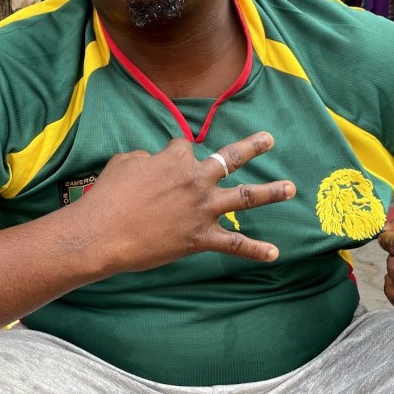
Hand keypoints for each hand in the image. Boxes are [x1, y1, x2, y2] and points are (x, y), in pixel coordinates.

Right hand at [74, 133, 294, 274]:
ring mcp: (202, 208)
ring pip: (244, 197)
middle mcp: (196, 179)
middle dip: (252, 147)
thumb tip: (154, 162)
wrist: (102, 234)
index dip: (176, 156)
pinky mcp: (201, 237)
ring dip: (270, 192)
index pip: (185, 148)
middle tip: (269, 140)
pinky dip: (256, 250)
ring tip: (290, 188)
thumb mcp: (124, 163)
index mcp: (176, 158)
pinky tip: (275, 253)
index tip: (165, 165)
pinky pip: (235, 244)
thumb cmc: (108, 197)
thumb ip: (145, 158)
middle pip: (230, 157)